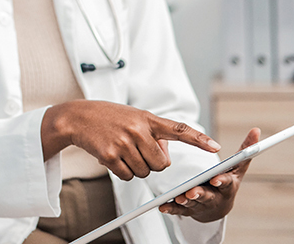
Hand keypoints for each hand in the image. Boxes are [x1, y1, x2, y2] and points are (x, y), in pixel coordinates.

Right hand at [41, 100, 221, 180]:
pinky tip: (113, 157)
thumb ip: (153, 134)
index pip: (179, 129)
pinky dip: (123, 172)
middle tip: (137, 150)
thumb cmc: (108, 117)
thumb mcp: (134, 117)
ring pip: (145, 172)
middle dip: (152, 163)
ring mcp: (124, 142)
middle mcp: (138, 130)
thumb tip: (165, 158)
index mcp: (147, 118)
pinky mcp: (110, 155)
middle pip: (161, 164)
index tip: (216, 147)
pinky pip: (128, 176)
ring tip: (122, 150)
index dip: (199, 139)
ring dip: (136, 168)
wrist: (77, 117)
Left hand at [159, 127, 260, 222]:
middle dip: (200, 193)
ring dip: (186, 201)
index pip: (227, 183)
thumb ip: (246, 149)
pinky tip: (163, 206)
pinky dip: (171, 208)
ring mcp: (202, 205)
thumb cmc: (229, 180)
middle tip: (192, 191)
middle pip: (208, 196)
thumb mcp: (238, 167)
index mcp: (228, 186)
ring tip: (179, 197)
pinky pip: (180, 210)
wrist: (220, 206)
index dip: (222, 181)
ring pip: (193, 204)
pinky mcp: (189, 210)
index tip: (215, 179)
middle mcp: (215, 197)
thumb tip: (256, 130)